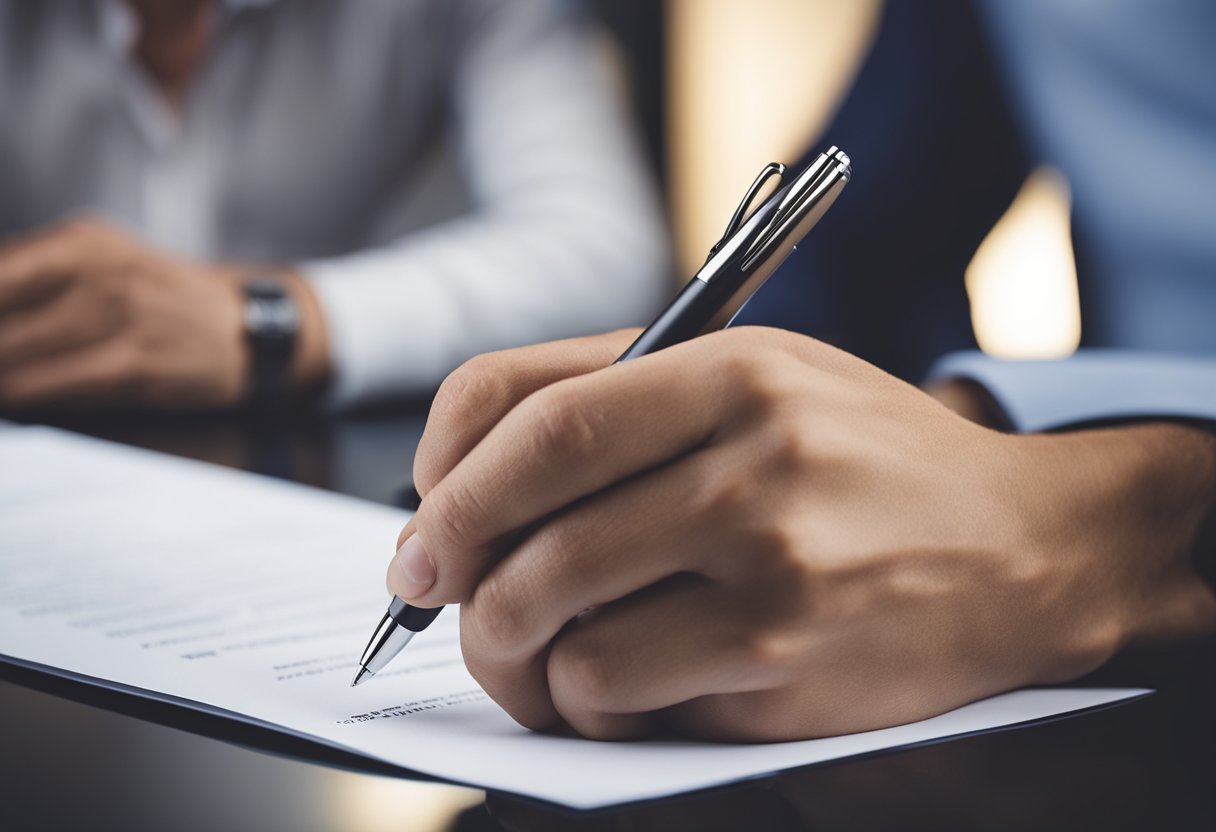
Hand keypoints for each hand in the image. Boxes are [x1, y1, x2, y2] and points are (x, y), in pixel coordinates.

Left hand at [0, 218, 326, 408]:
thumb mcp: (103, 261)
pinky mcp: (135, 366)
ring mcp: (119, 318)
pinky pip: (53, 384)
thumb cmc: (163, 299)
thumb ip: (33, 276)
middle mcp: (98, 271)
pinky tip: (7, 398)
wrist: (244, 329)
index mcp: (81, 240)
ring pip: (14, 352)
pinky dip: (19, 394)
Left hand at [389, 328, 1215, 740]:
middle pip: (528, 529)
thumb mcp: (761, 376)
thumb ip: (619, 397)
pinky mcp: (782, 663)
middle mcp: (750, 461)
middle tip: (432, 595)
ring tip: (523, 651)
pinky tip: (618, 684)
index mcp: (730, 370)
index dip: (447, 473)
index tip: (422, 519)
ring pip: (556, 624)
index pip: (533, 412)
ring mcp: (770, 567)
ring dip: (506, 652)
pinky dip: (584, 699)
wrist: (1027, 545)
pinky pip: (616, 694)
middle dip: (447, 577)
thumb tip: (463, 473)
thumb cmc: (869, 458)